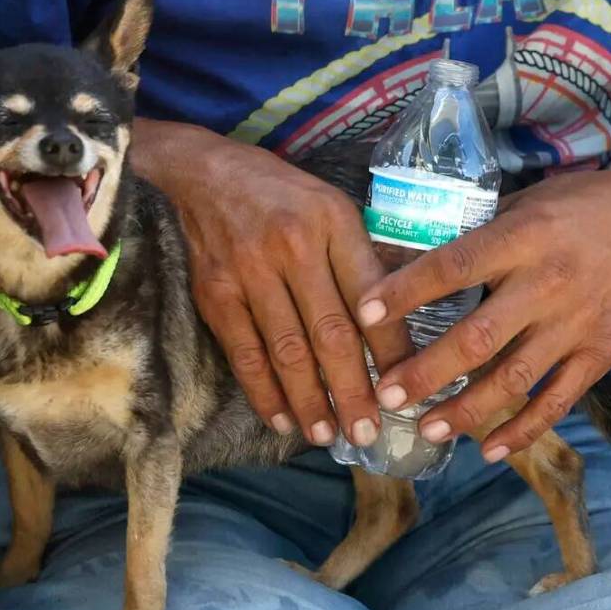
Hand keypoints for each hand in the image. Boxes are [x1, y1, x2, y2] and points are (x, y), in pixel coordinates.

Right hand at [133, 121, 411, 446]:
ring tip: (328, 436)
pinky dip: (264, 391)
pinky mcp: (214, 293)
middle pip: (330, 333)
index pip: (370, 296)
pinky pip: (244, 353)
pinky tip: (282, 418)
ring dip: (310, 401)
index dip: (391, 349)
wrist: (203, 173)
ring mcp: (249, 272)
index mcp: (331, 223)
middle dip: (353, 390)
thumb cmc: (279, 193)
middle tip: (368, 431)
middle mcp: (291, 247)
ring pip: (287, 351)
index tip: (407, 388)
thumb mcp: (331, 206)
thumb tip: (392, 326)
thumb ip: (359, 259)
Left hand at [355, 163, 610, 461]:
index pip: (454, 266)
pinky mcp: (602, 353)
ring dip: (466, 411)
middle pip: (477, 338)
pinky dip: (523, 430)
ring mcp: (577, 324)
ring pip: (514, 379)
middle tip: (386, 396)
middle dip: (426, 372)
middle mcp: (547, 284)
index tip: (364, 313)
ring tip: (425, 431)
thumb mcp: (528, 203)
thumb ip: (478, 235)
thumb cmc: (585, 207)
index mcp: (522, 239)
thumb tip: (411, 259)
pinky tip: (488, 451)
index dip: (407, 292)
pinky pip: (558, 401)